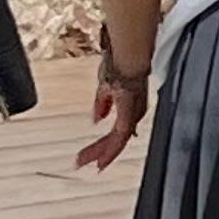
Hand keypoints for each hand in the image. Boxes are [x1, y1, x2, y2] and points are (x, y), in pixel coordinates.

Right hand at [76, 54, 150, 171]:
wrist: (126, 55)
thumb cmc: (119, 63)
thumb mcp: (106, 87)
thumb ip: (103, 104)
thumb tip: (96, 119)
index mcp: (129, 107)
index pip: (118, 131)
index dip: (107, 144)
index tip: (95, 157)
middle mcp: (133, 112)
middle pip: (118, 138)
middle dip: (102, 151)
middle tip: (86, 163)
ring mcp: (132, 113)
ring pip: (119, 140)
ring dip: (103, 152)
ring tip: (86, 162)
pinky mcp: (128, 112)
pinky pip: (120, 136)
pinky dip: (110, 149)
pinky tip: (101, 158)